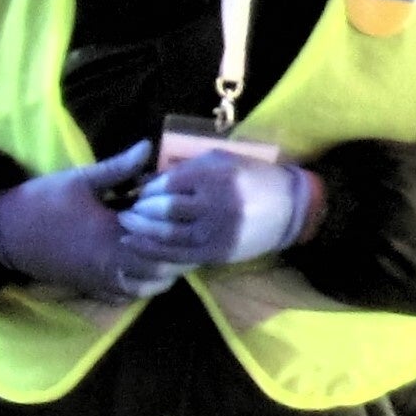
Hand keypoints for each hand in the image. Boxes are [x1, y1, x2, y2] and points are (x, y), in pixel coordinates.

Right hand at [0, 143, 178, 304]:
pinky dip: (141, 287)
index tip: (190, 218)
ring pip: (146, 288)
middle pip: (161, 271)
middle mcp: (110, 264)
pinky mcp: (89, 287)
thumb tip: (149, 146)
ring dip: (162, 274)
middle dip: (178, 256)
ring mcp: (100, 280)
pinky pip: (125, 296)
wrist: (4, 232)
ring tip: (170, 254)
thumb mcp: (81, 179)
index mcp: (112, 235)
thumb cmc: (43, 202)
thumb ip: (118, 167)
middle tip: (187, 237)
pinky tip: (146, 272)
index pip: (161, 242)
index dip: (180, 233)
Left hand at [117, 148, 321, 270]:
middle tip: (124, 211)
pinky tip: (140, 247)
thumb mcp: (224, 161)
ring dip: (141, 233)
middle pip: (164, 209)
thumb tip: (150, 178)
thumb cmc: (253, 179)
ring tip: (126, 228)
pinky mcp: (217, 252)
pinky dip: (156, 252)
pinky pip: (179, 255)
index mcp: (216, 174)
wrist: (291, 209)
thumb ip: (189, 167)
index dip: (148, 189)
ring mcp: (216, 230)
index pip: (168, 183)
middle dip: (139, 211)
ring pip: (168, 235)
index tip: (138, 192)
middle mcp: (215, 202)